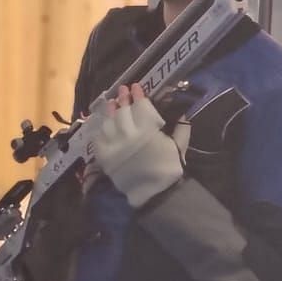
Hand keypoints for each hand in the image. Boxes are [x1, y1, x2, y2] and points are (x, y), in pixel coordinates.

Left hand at [91, 84, 182, 207]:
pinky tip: (105, 124)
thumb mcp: (179, 147)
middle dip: (123, 98)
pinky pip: (99, 137)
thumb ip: (181, 128)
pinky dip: (102, 128)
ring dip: (111, 110)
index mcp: (148, 130)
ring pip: (109, 121)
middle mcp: (129, 134)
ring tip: (112, 103)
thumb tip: (182, 112)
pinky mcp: (104, 155)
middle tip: (123, 90)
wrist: (153, 194)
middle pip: (123, 111)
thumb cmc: (168, 169)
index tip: (136, 86)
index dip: (138, 95)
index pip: (141, 106)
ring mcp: (114, 144)